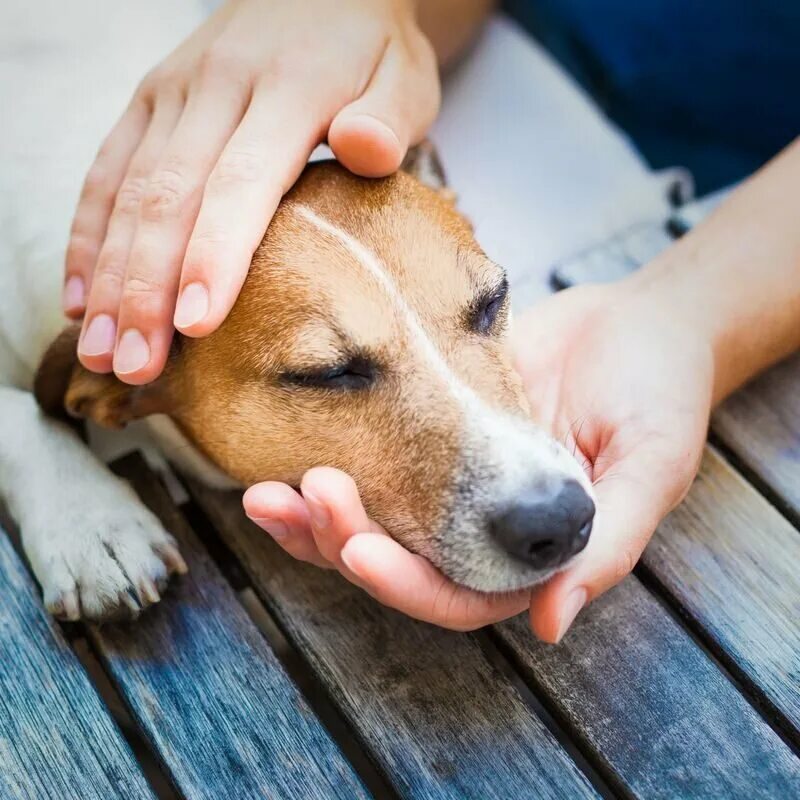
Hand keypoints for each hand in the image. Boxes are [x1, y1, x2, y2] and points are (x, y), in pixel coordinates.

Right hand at [66, 0, 438, 384]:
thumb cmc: (370, 51)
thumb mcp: (404, 75)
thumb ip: (387, 115)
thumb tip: (365, 147)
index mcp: (287, 89)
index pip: (241, 183)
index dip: (214, 256)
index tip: (196, 325)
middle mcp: (217, 87)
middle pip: (169, 198)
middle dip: (146, 289)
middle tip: (134, 364)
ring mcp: (172, 93)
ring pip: (127, 192)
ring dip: (109, 277)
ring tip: (99, 349)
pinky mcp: (149, 101)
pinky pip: (105, 171)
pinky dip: (87, 237)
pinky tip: (80, 295)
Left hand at [243, 280, 713, 638]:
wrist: (635, 324)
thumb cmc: (658, 394)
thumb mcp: (652, 466)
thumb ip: (608, 545)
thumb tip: (552, 623)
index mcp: (531, 555)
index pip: (457, 595)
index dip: (405, 583)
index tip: (357, 550)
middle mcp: (482, 531)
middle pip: (397, 564)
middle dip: (341, 542)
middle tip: (299, 499)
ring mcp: (450, 482)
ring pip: (371, 521)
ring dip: (315, 516)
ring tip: (265, 493)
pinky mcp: (426, 432)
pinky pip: (370, 460)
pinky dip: (327, 464)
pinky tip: (284, 459)